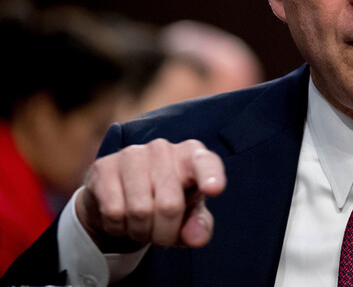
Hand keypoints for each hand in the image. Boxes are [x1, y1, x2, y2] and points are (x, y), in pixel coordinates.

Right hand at [76, 138, 225, 250]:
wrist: (118, 194)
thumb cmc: (165, 198)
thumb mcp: (188, 212)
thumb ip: (199, 224)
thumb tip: (197, 238)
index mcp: (192, 155)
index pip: (205, 163)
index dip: (211, 176)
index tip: (214, 189)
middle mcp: (163, 149)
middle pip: (170, 205)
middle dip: (165, 232)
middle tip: (161, 234)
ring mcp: (132, 155)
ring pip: (140, 211)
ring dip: (141, 231)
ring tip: (142, 224)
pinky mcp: (104, 166)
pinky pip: (114, 212)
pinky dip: (119, 227)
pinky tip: (122, 218)